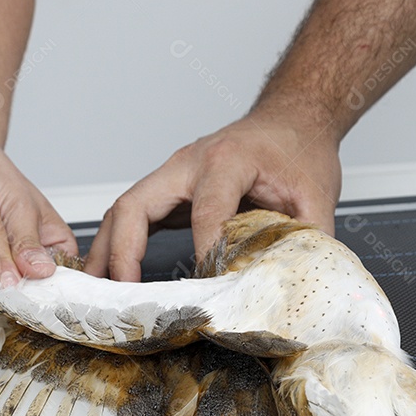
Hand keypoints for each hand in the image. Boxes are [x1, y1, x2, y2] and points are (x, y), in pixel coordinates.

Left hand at [0, 144, 78, 277]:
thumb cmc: (1, 177)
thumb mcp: (21, 208)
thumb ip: (27, 241)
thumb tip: (42, 270)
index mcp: (57, 244)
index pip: (59, 278)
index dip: (41, 289)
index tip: (22, 293)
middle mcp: (35, 257)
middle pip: (28, 286)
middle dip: (9, 289)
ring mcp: (8, 262)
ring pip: (1, 283)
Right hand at [83, 110, 341, 280]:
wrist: (291, 121)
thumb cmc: (299, 151)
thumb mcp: (316, 196)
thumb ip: (309, 242)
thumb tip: (300, 286)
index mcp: (227, 160)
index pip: (206, 211)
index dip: (204, 252)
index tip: (207, 289)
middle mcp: (188, 164)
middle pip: (136, 204)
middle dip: (124, 252)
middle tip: (123, 293)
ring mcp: (172, 175)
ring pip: (123, 210)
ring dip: (107, 251)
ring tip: (99, 292)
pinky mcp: (168, 190)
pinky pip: (131, 216)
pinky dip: (116, 246)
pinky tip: (111, 275)